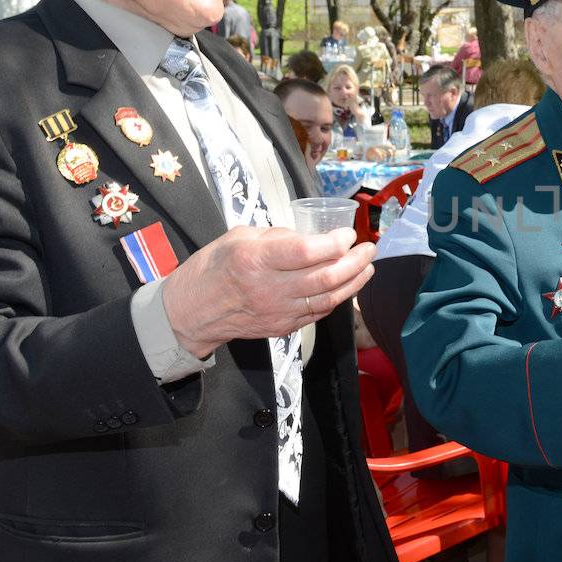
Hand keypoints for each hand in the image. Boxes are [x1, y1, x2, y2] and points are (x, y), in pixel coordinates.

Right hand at [161, 226, 375, 357]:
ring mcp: (277, 312)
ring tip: (367, 266)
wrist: (192, 311)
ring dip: (354, 281)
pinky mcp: (282, 327)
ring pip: (328, 298)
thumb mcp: (239, 237)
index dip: (336, 242)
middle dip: (355, 261)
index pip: (308, 252)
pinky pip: (318, 313)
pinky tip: (348, 285)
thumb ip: (278, 236)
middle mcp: (269, 288)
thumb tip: (312, 237)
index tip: (348, 234)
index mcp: (256, 259)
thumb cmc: (214, 268)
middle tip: (369, 249)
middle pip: (325, 277)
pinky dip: (337, 299)